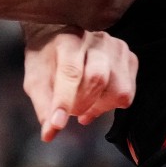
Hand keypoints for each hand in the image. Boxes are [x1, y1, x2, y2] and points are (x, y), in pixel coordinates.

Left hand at [22, 25, 136, 141]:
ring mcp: (116, 48)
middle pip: (98, 79)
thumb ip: (43, 104)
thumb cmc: (46, 57)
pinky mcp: (129, 58)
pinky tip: (96, 100)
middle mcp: (95, 40)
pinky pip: (127, 92)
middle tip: (72, 112)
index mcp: (67, 40)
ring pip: (119, 89)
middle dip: (83, 104)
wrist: (59, 33)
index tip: (57, 124)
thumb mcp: (36, 78)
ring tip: (83, 104)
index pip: (70, 72)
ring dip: (99, 106)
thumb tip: (49, 133)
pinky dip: (111, 103)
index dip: (64, 101)